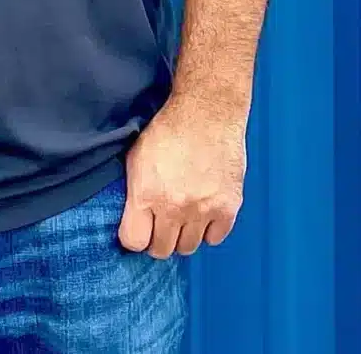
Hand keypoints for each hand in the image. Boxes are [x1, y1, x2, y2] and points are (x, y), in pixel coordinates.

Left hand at [117, 96, 246, 257]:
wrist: (208, 112)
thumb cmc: (170, 129)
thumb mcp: (137, 157)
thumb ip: (134, 192)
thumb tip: (132, 218)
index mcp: (146, 194)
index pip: (134, 242)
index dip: (135, 236)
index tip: (139, 229)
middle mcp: (174, 207)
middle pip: (162, 250)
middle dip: (159, 238)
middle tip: (162, 223)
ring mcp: (203, 210)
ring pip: (188, 247)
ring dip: (184, 235)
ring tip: (183, 215)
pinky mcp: (228, 207)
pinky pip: (215, 238)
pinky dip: (209, 229)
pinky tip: (204, 211)